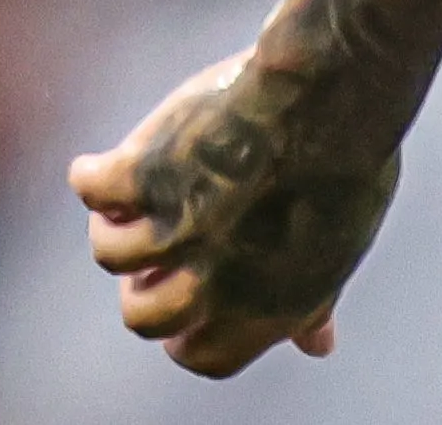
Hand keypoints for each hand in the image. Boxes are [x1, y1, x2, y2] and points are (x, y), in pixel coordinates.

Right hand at [68, 50, 402, 377]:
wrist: (339, 86)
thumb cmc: (350, 156)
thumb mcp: (340, 243)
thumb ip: (314, 298)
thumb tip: (318, 347)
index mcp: (267, 308)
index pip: (202, 354)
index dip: (188, 327)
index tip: (188, 290)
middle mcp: (216, 282)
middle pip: (144, 315)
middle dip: (144, 285)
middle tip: (158, 247)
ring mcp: (178, 230)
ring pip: (110, 250)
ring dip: (115, 223)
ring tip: (135, 197)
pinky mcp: (148, 175)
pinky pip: (92, 189)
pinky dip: (92, 174)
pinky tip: (103, 163)